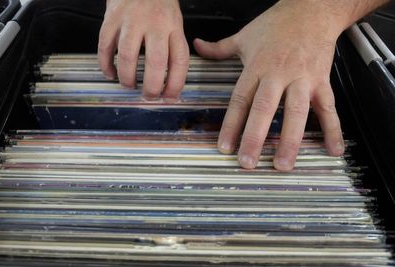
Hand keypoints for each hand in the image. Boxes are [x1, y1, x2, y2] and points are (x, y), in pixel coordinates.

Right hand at [98, 0, 188, 99]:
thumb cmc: (158, 4)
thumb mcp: (174, 22)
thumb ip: (173, 47)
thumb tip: (170, 83)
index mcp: (174, 27)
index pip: (179, 61)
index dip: (175, 84)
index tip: (169, 97)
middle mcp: (155, 24)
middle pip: (156, 63)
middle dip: (151, 87)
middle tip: (148, 96)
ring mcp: (131, 20)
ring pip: (128, 57)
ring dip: (127, 78)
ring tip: (128, 86)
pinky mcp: (111, 18)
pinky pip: (105, 46)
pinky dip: (106, 64)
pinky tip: (110, 73)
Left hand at [194, 0, 346, 170]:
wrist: (313, 9)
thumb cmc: (278, 23)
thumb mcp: (244, 35)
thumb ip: (219, 48)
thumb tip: (198, 45)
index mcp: (257, 66)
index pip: (240, 100)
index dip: (231, 124)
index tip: (225, 147)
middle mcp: (279, 74)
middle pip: (265, 109)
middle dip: (255, 138)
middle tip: (248, 162)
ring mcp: (303, 79)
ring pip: (296, 113)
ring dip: (290, 141)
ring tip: (283, 165)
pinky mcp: (322, 82)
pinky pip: (329, 108)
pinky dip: (333, 130)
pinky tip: (333, 149)